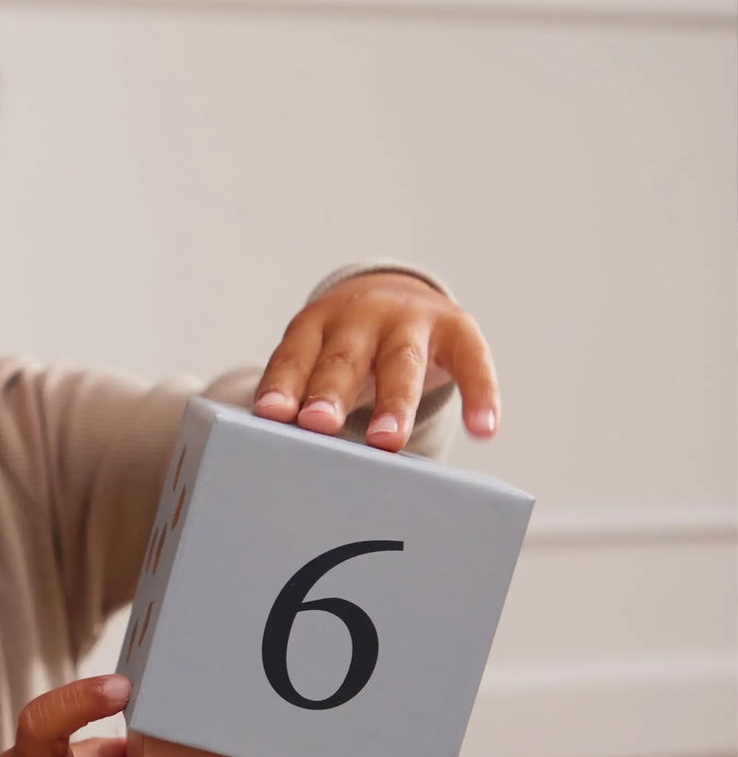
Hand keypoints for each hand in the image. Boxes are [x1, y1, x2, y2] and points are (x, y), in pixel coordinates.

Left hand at [253, 272, 499, 452]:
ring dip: (393, 403)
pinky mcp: (456, 330)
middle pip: (344, 358)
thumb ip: (305, 398)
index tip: (272, 414)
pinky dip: (480, 395)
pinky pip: (472, 363)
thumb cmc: (348, 350)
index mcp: (317, 325)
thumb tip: (284, 460)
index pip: (295, 356)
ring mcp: (410, 320)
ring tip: (386, 441)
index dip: (283, 385)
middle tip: (318, 425)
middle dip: (331, 392)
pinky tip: (484, 430)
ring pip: (400, 362)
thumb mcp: (320, 360)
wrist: (398, 296)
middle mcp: (361, 317)